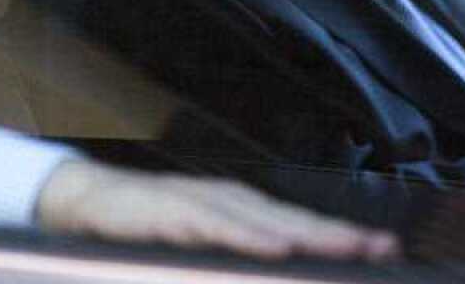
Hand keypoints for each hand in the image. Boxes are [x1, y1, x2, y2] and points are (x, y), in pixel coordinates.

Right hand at [36, 159, 399, 260]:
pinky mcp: (168, 211)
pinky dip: (246, 236)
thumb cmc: (140, 227)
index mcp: (235, 210)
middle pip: (291, 219)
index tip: (384, 249)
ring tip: (347, 247)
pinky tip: (275, 247)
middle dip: (338, 235)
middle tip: (383, 248)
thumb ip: (232, 253)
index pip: (297, 224)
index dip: (338, 236)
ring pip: (261, 219)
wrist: (80, 200)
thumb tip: (275, 263)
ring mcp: (197, 202)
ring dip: (307, 234)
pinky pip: (214, 225)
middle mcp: (224, 200)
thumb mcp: (195, 242)